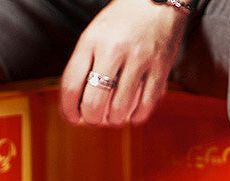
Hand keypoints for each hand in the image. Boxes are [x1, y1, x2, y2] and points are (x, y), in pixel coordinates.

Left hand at [60, 0, 188, 127]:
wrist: (157, 0)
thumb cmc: (121, 23)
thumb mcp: (94, 36)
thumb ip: (83, 68)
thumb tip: (77, 109)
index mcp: (92, 40)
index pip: (71, 86)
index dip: (68, 110)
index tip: (72, 118)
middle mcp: (114, 49)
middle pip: (94, 104)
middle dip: (92, 119)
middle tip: (95, 118)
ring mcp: (140, 59)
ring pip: (119, 110)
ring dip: (114, 120)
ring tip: (114, 114)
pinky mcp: (160, 68)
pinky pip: (145, 107)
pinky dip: (136, 117)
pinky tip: (132, 112)